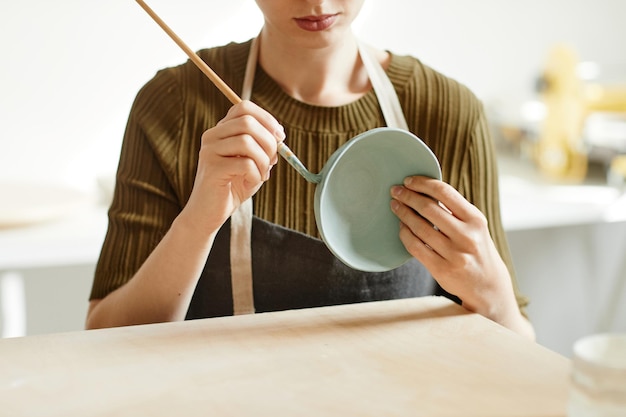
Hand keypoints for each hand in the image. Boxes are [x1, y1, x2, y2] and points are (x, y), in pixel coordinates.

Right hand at [182, 100, 283, 232]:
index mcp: (221, 130)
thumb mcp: (253, 163)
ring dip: (263, 160)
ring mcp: (209, 151)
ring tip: (261, 175)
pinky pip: (245, 163)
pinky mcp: (212, 168)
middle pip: (247, 121)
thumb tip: (279, 136)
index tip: (280, 137)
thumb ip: (264, 147)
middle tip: (272, 161)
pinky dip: (255, 175)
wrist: (209, 213)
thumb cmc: (233, 187)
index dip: (267, 119)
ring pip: (247, 141)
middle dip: (269, 141)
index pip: (243, 107)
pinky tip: (249, 183)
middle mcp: (212, 136)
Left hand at [390, 176, 520, 328]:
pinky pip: (415, 247)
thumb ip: (455, 210)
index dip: (422, 183)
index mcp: (476, 219)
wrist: (488, 285)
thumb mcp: (475, 227)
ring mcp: (454, 254)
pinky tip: (401, 227)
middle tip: (395, 191)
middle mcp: (467, 236)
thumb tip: (424, 189)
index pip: (445, 192)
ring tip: (395, 206)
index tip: (409, 180)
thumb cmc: (477, 249)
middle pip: (429, 208)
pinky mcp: (441, 270)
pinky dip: (405, 234)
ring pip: (419, 228)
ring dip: (403, 214)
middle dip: (408, 196)